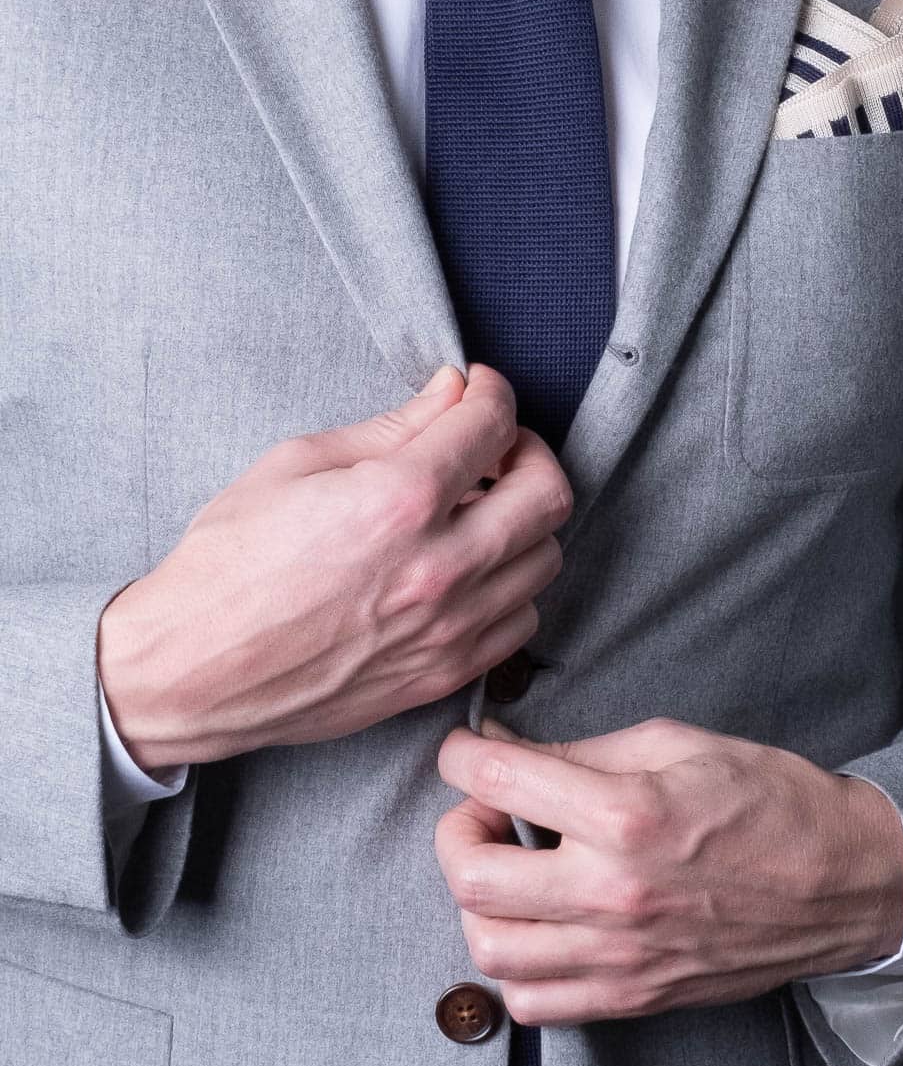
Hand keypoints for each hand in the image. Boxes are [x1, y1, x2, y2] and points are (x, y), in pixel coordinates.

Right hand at [96, 363, 571, 771]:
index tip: (477, 390)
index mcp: (400, 500)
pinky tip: (470, 567)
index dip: (492, 392)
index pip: (493, 424)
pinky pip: (522, 621)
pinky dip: (511, 585)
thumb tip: (450, 392)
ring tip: (478, 508)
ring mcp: (448, 629)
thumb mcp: (299, 464)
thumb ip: (392, 426)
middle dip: (527, 451)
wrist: (190, 669)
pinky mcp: (442, 675)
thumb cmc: (229, 563)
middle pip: (549, 492)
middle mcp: (439, 567)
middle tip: (491, 445)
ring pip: (545, 558)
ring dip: (523, 520)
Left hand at [434, 716, 902, 1024]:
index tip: (465, 751)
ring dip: (479, 901)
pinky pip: (533, 1003)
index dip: (462, 756)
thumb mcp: (675, 742)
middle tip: (484, 810)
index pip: (498, 782)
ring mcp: (619, 956)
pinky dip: (514, 964)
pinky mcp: (632, 997)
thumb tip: (509, 751)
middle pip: (471, 875)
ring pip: (490, 947)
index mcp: (625, 813)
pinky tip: (537, 923)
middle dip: (457, 830)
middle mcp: (611, 892)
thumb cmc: (767, 799)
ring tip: (509, 868)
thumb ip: (583, 751)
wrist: (841, 879)